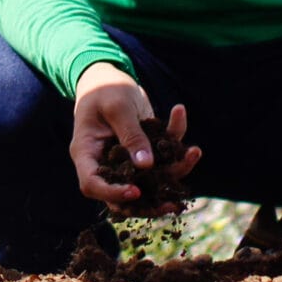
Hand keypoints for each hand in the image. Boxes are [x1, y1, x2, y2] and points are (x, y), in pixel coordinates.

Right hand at [71, 63, 198, 210]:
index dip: (113, 193)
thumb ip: (131, 135)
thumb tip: (147, 165)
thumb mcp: (117, 107)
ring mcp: (126, 161)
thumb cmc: (104, 88)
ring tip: (194, 153)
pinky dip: (176, 140)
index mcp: (87, 153)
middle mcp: (106, 163)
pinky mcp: (145, 153)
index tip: (135, 191)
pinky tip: (179, 113)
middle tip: (174, 204)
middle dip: (151, 202)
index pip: (92, 184)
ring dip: (175, 173)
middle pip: (123, 196)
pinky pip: (163, 157)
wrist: (107, 77)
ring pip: (150, 182)